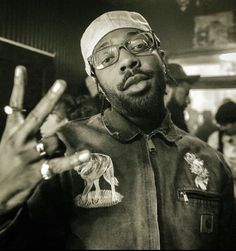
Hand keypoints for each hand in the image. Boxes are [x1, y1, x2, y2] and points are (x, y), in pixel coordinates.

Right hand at [0, 66, 89, 212]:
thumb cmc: (4, 163)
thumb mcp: (6, 141)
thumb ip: (17, 125)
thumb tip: (22, 108)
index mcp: (12, 132)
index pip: (15, 105)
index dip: (18, 87)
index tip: (22, 68)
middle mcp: (20, 140)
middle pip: (37, 116)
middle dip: (50, 99)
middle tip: (61, 83)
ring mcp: (29, 156)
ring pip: (54, 140)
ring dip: (61, 142)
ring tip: (58, 147)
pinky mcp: (38, 172)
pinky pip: (60, 164)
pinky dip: (73, 159)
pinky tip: (86, 154)